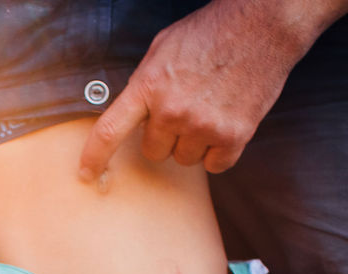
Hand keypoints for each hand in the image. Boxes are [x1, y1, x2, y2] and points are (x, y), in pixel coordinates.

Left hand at [77, 0, 315, 176]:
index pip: (110, 131)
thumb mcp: (163, 49)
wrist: (262, 25)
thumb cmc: (211, 33)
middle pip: (153, 151)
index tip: (85, 174)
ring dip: (193, 142)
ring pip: (184, 159)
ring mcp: (203, 125)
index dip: (94, 157)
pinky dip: (220, 151)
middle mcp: (172, 110)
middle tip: (186, 108)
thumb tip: (133, 113)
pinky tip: (227, 123)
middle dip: (165, 135)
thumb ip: (145, 84)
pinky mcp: (233, 136)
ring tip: (209, 109)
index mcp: (148, 86)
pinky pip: (215, 165)